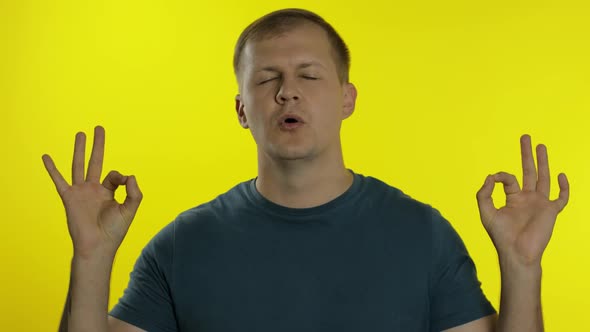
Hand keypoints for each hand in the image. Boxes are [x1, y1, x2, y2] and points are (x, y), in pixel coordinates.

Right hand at [42, 126, 142, 258]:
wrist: (97, 245)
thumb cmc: (114, 231)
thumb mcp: (130, 209)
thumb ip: (134, 192)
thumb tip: (130, 175)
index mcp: (108, 192)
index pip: (114, 175)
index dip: (120, 176)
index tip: (123, 182)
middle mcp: (94, 189)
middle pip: (95, 161)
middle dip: (97, 145)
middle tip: (98, 128)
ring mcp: (81, 192)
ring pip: (78, 165)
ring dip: (79, 149)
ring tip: (80, 133)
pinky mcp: (69, 197)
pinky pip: (59, 180)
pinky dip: (52, 169)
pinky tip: (46, 157)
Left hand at [476, 134, 568, 265]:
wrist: (517, 252)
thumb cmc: (501, 236)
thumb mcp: (486, 213)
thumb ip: (484, 194)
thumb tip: (490, 176)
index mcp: (513, 198)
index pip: (509, 179)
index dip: (501, 175)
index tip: (495, 178)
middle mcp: (527, 198)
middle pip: (529, 171)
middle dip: (527, 155)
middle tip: (526, 137)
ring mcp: (540, 203)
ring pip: (544, 178)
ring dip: (543, 162)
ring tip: (541, 146)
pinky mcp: (551, 211)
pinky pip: (561, 197)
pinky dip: (563, 187)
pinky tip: (560, 175)